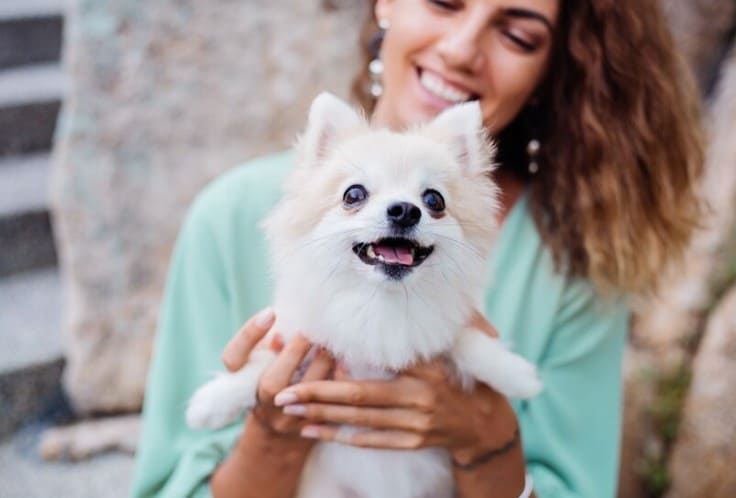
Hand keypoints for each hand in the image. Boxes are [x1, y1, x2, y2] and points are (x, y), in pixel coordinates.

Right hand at [212, 308, 333, 497]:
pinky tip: (345, 361)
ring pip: (306, 390)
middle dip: (299, 349)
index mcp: (241, 383)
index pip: (234, 356)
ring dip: (323, 360)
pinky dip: (339, 377)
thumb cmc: (269, 386)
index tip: (271, 312)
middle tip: (316, 326)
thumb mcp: (260, 364)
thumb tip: (280, 334)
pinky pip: (329, 399)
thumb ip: (267, 348)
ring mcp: (286, 419)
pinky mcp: (311, 426)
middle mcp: (261, 404)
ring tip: (333, 340)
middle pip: (274, 380)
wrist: (280, 438)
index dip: (250, 333)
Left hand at [273, 311, 517, 461]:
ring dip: (321, 415)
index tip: (315, 352)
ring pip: (360, 421)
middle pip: (360, 397)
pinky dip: (340, 436)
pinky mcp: (412, 443)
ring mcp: (415, 425)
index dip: (345, 362)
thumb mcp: (453, 348)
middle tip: (284, 392)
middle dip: (318, 393)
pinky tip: (314, 430)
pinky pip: (371, 441)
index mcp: (428, 370)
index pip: (380, 363)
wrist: (486, 423)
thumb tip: (392, 318)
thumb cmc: (464, 376)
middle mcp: (420, 398)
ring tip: (289, 410)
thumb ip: (424, 334)